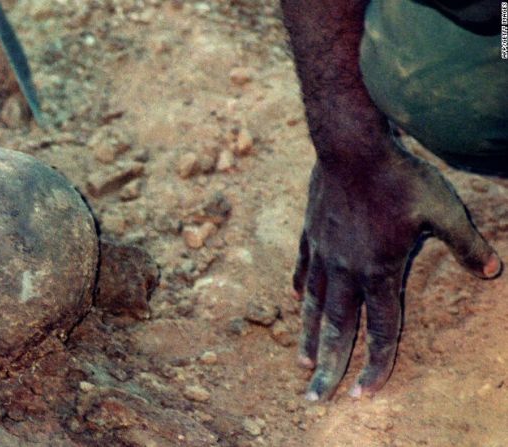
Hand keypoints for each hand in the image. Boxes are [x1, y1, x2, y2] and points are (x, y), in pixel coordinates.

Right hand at [291, 142, 501, 400]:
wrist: (351, 145)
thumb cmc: (400, 177)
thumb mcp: (444, 210)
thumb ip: (465, 244)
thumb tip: (492, 270)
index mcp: (378, 270)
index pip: (379, 329)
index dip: (374, 365)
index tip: (362, 394)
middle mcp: (346, 270)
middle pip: (337, 328)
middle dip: (327, 367)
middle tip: (313, 397)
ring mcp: (323, 253)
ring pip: (313, 305)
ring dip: (308, 337)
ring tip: (300, 362)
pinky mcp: (310, 234)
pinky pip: (304, 270)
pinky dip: (302, 290)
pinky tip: (297, 300)